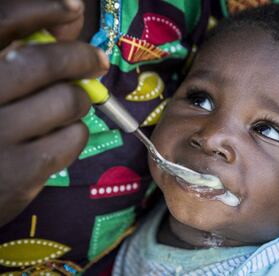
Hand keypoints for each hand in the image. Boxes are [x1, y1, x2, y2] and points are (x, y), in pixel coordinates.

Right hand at [0, 0, 108, 226]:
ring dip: (80, 101)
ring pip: (66, 101)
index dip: (41, 9)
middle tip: (97, 62)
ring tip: (72, 106)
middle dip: (80, 58)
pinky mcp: (19, 172)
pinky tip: (63, 135)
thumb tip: (69, 18)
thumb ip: (22, 53)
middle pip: (42, 62)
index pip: (2, 22)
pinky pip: (73, 138)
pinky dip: (77, 132)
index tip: (73, 7)